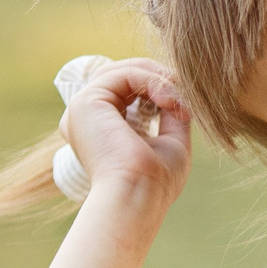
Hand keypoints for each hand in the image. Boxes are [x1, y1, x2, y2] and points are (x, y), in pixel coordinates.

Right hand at [60, 57, 191, 202]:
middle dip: (159, 78)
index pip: (127, 90)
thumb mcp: (170, 141)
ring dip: (158, 79)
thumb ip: (171, 113)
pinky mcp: (85, 102)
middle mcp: (87, 117)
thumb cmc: (155, 182)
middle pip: (123, 75)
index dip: (158, 88)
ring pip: (124, 71)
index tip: (184, 105)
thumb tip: (178, 91)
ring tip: (177, 100)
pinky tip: (167, 100)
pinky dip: (151, 81)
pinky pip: (124, 74)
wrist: (139, 196)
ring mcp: (82, 108)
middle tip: (183, 96)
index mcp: (101, 127)